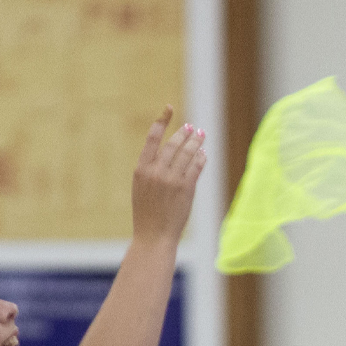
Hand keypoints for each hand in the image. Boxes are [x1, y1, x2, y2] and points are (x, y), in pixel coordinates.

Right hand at [133, 106, 207, 243]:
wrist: (153, 235)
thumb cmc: (147, 214)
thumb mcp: (141, 188)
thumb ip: (152, 170)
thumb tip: (169, 153)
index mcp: (141, 169)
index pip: (152, 138)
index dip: (162, 121)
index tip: (169, 109)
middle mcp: (156, 172)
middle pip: (173, 144)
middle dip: (184, 133)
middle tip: (192, 127)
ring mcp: (171, 179)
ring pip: (187, 153)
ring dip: (196, 142)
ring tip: (201, 135)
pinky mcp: (186, 188)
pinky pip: (196, 166)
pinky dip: (201, 158)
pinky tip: (204, 154)